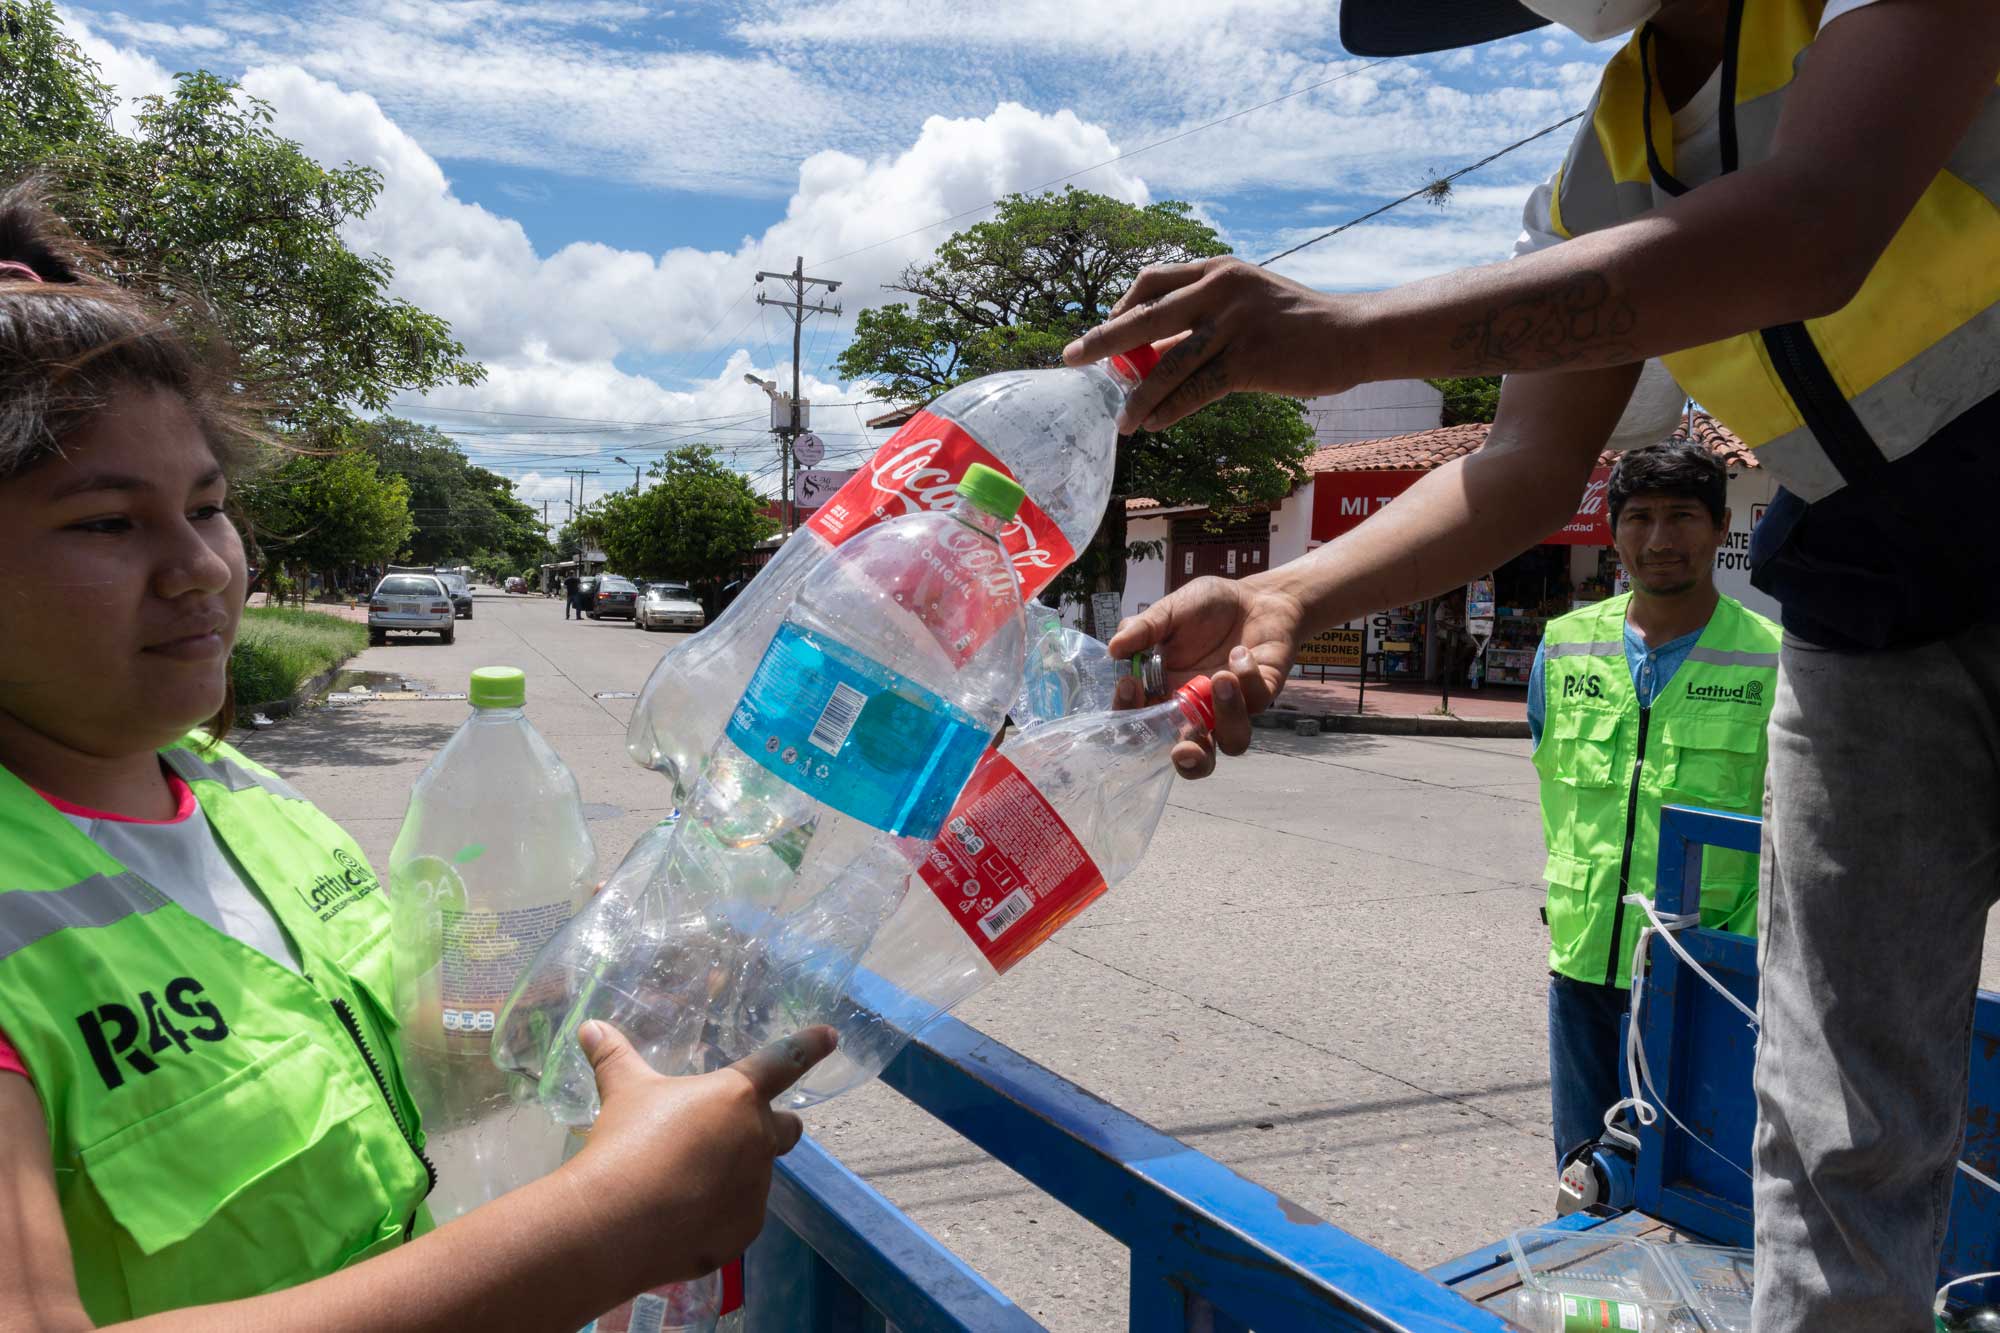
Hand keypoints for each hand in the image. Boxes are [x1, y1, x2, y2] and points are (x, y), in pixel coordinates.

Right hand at [563, 1020, 833, 1285]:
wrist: (616, 1221)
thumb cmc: (628, 1141)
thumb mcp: (622, 1091)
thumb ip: (614, 1056)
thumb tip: (590, 1026)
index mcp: (737, 1096)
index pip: (784, 1061)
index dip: (809, 1046)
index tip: (830, 1036)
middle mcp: (758, 1140)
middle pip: (787, 1128)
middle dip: (773, 1127)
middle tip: (736, 1132)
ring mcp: (756, 1190)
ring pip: (756, 1178)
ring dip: (733, 1175)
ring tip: (683, 1182)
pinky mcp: (744, 1232)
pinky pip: (737, 1218)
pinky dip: (716, 1215)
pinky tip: (680, 1218)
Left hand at [1062, 257, 1361, 431]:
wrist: (1353, 333)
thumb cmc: (1297, 322)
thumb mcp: (1248, 300)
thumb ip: (1205, 315)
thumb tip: (1153, 349)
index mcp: (1216, 269)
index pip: (1151, 281)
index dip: (1120, 307)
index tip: (1105, 333)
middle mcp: (1220, 289)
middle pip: (1145, 316)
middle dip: (1102, 341)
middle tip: (1070, 358)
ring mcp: (1234, 324)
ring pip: (1167, 363)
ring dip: (1138, 396)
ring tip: (1121, 421)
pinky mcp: (1249, 361)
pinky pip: (1196, 390)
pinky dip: (1170, 410)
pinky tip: (1153, 424)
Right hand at [1108, 575, 1303, 776]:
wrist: (1255, 597)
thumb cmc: (1207, 609)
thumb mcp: (1169, 612)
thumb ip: (1143, 630)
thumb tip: (1114, 648)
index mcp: (1166, 697)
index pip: (1142, 727)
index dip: (1131, 718)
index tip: (1130, 685)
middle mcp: (1198, 712)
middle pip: (1191, 759)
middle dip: (1188, 762)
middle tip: (1183, 750)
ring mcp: (1232, 708)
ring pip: (1233, 742)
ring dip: (1227, 716)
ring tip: (1221, 678)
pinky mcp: (1263, 694)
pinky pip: (1257, 700)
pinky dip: (1247, 677)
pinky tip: (1240, 652)